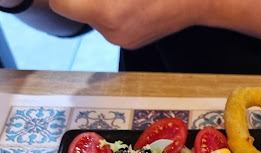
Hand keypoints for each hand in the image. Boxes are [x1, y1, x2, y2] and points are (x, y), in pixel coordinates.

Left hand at [48, 0, 200, 48]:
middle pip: (74, 9)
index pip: (60, 4)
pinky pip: (108, 23)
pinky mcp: (131, 41)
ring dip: (96, 0)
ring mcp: (123, 39)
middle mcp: (112, 31)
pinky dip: (112, 8)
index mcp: (107, 12)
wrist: (200, 0)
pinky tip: (130, 0)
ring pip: (91, 16)